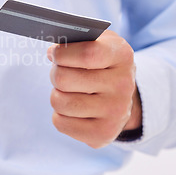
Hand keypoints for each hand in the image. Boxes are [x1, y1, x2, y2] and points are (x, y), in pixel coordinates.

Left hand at [47, 30, 141, 148]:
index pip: (87, 54)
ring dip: (56, 95)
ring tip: (69, 92)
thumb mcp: (95, 42)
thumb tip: (52, 52)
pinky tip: (74, 110)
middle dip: (55, 74)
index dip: (62, 53)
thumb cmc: (99, 64)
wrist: (120, 96)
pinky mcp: (104, 134)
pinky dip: (59, 116)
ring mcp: (116, 112)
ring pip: (59, 102)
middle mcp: (123, 85)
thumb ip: (74, 40)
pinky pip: (60, 123)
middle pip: (63, 79)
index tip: (55, 53)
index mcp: (122, 55)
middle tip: (63, 75)